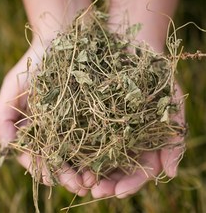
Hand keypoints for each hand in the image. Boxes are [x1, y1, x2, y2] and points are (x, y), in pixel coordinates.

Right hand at [0, 39, 87, 195]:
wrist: (60, 43)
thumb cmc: (34, 64)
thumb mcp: (12, 87)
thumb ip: (2, 117)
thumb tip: (6, 147)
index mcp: (32, 128)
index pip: (35, 156)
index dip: (43, 169)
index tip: (52, 179)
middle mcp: (52, 130)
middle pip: (59, 159)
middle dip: (68, 175)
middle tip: (82, 186)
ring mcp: (71, 124)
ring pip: (78, 153)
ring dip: (85, 168)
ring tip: (95, 179)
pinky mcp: (88, 115)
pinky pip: (93, 136)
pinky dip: (98, 150)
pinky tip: (105, 160)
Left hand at [82, 83, 185, 198]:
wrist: (136, 52)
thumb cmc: (157, 78)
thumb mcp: (172, 105)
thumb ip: (174, 139)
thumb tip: (172, 174)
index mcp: (146, 142)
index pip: (140, 171)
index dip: (130, 183)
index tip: (118, 192)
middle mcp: (127, 139)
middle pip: (117, 168)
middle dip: (108, 183)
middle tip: (96, 192)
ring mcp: (109, 129)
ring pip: (100, 157)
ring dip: (91, 171)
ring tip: (81, 181)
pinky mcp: (93, 117)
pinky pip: (85, 136)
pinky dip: (78, 150)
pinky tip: (71, 158)